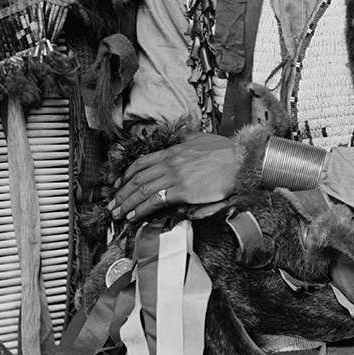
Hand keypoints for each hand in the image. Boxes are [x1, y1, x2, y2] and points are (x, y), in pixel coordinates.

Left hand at [108, 133, 238, 221]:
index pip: (142, 162)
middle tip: (112, 203)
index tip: (118, 184)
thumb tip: (180, 140)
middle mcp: (170, 162)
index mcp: (173, 150)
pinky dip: (141, 209)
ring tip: (118, 213)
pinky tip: (134, 216)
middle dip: (121, 192)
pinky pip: (156, 201)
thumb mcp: (201, 139)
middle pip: (138, 177)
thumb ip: (186, 140)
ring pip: (143, 190)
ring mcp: (175, 176)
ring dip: (127, 202)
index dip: (126, 174)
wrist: (241, 161)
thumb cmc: (226, 152)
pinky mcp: (183, 191)